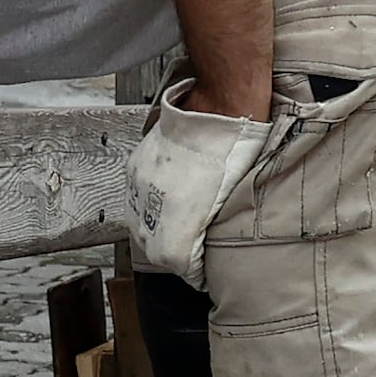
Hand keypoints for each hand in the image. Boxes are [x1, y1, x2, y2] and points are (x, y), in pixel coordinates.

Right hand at [124, 89, 269, 284]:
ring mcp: (142, 184)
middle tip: (192, 253)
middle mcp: (153, 205)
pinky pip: (137, 198)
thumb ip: (211, 231)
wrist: (222, 104)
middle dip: (174, 253)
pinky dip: (150, 206)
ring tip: (179, 229)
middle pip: (154, 247)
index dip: (192, 270)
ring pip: (141, 223)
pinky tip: (167, 203)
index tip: (200, 272)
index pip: (175, 262)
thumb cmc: (238, 150)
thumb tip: (206, 247)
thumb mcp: (231, 201)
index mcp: (180, 220)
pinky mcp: (137, 166)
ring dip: (158, 230)